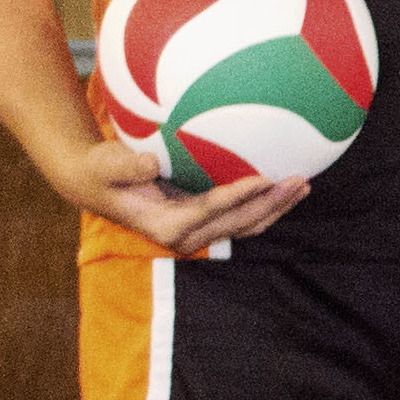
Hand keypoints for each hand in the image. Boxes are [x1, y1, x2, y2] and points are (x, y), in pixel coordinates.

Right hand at [56, 131, 305, 253]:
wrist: (97, 185)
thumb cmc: (100, 170)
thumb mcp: (104, 165)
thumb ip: (125, 166)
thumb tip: (151, 163)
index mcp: (163, 225)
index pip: (208, 211)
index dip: (237, 197)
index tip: (262, 179)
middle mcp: (184, 236)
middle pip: (237, 222)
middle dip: (270, 204)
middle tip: (298, 181)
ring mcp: (197, 232)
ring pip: (246, 224)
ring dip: (276, 207)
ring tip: (303, 186)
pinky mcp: (205, 223)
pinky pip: (242, 218)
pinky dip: (265, 205)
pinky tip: (285, 187)